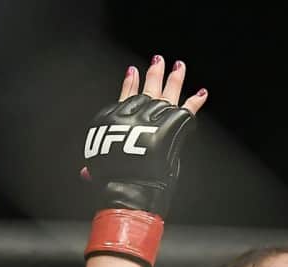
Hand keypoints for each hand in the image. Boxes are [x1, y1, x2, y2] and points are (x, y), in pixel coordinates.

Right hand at [81, 56, 208, 217]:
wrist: (128, 186)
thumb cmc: (112, 180)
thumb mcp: (98, 169)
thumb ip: (94, 167)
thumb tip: (85, 173)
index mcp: (116, 120)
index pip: (125, 97)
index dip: (130, 84)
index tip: (133, 70)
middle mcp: (135, 114)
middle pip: (148, 89)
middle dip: (154, 73)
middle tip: (160, 60)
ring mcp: (154, 118)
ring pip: (168, 94)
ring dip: (176, 80)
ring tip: (180, 66)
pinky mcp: (172, 126)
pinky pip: (186, 110)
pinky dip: (195, 102)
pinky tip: (202, 93)